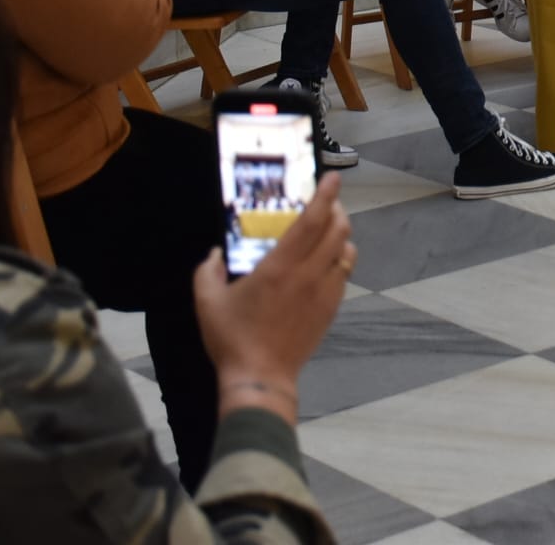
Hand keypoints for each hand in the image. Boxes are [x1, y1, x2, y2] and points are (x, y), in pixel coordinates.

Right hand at [193, 172, 353, 424]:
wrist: (262, 378)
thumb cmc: (232, 339)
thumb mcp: (207, 302)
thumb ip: (207, 271)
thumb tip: (215, 253)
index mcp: (280, 267)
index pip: (312, 221)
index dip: (325, 195)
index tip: (332, 177)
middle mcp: (309, 274)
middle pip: (338, 229)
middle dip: (336, 208)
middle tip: (325, 202)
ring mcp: (325, 292)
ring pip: (347, 250)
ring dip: (340, 234)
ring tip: (327, 229)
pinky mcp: (332, 307)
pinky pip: (344, 273)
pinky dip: (339, 258)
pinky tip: (324, 261)